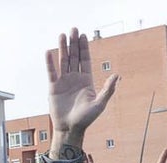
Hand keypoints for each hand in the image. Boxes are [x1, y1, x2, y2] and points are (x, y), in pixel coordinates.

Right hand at [46, 27, 118, 155]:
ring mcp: (64, 82)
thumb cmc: (86, 119)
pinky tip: (49, 52)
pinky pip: (51, 72)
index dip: (84, 48)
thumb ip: (108, 89)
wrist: (70, 129)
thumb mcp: (99, 104)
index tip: (83, 36)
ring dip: (62, 48)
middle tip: (73, 29)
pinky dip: (50, 62)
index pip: (85, 60)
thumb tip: (118, 75)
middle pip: (74, 57)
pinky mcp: (53, 87)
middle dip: (74, 44)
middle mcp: (75, 79)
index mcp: (86, 81)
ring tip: (62, 35)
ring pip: (63, 61)